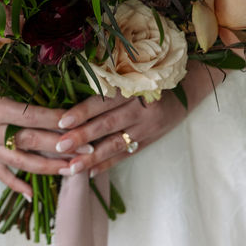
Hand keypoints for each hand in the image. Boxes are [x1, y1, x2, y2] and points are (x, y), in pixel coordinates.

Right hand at [0, 63, 73, 196]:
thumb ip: (12, 70)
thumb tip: (43, 69)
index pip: (32, 116)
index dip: (56, 119)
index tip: (79, 121)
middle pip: (31, 141)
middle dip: (62, 146)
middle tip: (90, 149)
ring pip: (19, 162)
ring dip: (48, 167)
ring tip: (73, 170)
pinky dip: (15, 183)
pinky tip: (32, 195)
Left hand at [53, 62, 223, 176]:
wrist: (186, 89)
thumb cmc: (150, 75)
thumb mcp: (133, 73)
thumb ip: (108, 82)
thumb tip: (73, 92)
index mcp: (134, 87)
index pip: (104, 101)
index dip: (83, 111)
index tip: (61, 121)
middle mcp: (142, 108)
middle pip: (107, 124)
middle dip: (82, 137)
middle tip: (59, 146)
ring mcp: (147, 127)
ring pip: (115, 144)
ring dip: (92, 157)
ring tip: (71, 167)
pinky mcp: (149, 140)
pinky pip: (126, 154)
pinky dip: (108, 163)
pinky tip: (91, 172)